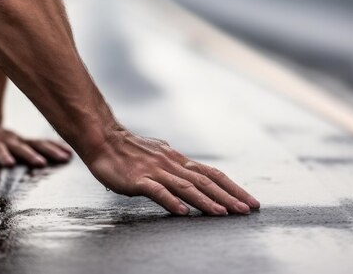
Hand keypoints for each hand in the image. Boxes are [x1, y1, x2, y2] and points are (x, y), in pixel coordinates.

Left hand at [0, 120, 71, 166]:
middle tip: (41, 164)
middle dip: (30, 154)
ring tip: (64, 157)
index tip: (9, 162)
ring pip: (36, 143)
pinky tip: (68, 154)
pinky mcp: (25, 142)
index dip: (2, 154)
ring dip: (49, 150)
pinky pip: (43, 143)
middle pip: (19, 147)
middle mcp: (6, 140)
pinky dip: (55, 147)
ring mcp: (17, 140)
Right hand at [84, 130, 259, 215]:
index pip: (211, 174)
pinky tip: (183, 213)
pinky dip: (172, 202)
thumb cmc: (128, 149)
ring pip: (186, 187)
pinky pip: (157, 192)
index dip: (232, 187)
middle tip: (246, 210)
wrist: (103, 139)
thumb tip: (190, 172)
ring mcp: (155, 172)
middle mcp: (171, 164)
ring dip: (206, 201)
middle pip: (205, 181)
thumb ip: (174, 165)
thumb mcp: (158, 154)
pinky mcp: (138, 180)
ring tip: (223, 213)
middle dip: (228, 196)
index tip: (249, 200)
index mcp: (177, 160)